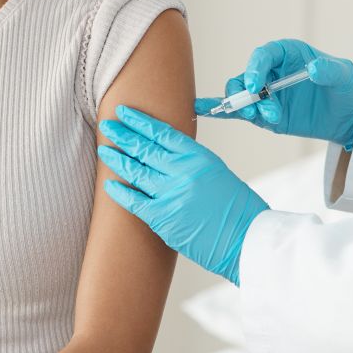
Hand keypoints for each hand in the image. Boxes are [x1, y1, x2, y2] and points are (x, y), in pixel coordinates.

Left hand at [97, 105, 268, 284]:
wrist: (247, 239)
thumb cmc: (238, 209)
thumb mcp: (217, 173)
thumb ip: (192, 162)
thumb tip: (166, 155)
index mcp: (199, 157)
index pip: (162, 133)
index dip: (140, 122)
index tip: (125, 113)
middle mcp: (183, 172)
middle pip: (145, 148)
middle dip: (123, 135)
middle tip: (107, 125)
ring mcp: (171, 194)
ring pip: (136, 171)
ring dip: (117, 159)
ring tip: (104, 149)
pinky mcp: (163, 218)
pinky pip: (134, 200)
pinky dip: (119, 192)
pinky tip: (109, 183)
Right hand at [193, 38, 352, 148]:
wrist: (351, 114)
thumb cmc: (348, 86)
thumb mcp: (344, 75)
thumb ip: (329, 70)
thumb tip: (314, 68)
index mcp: (286, 53)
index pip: (263, 56)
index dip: (255, 68)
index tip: (257, 85)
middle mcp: (271, 72)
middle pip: (245, 77)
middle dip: (248, 94)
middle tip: (262, 110)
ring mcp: (266, 94)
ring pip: (242, 96)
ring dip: (248, 109)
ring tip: (271, 118)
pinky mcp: (265, 114)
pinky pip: (240, 112)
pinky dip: (223, 111)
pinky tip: (204, 110)